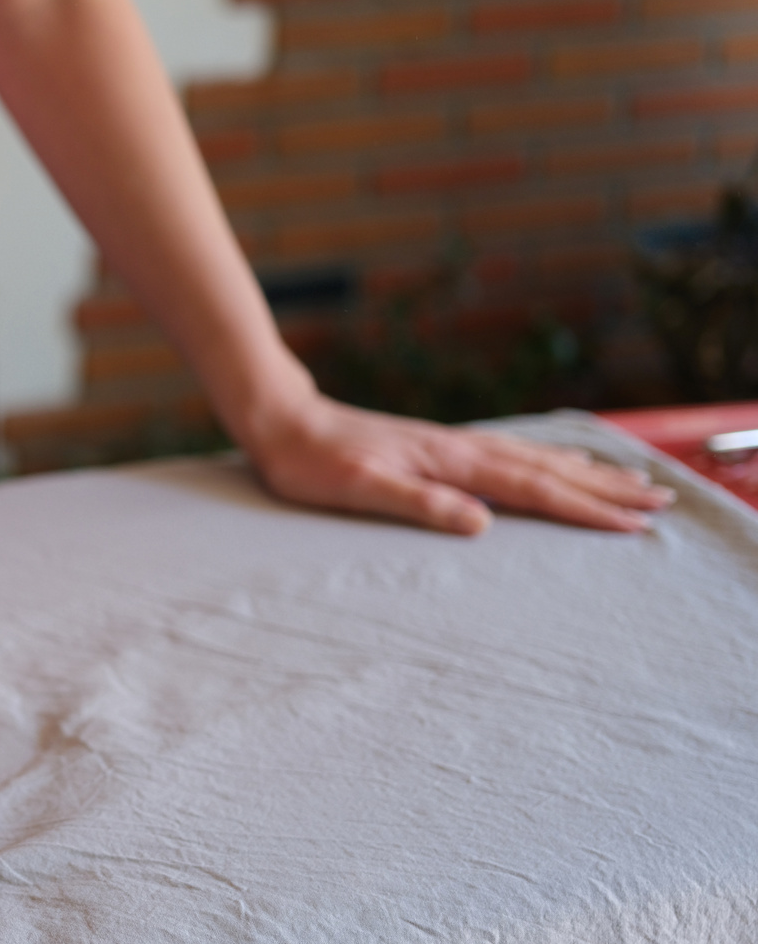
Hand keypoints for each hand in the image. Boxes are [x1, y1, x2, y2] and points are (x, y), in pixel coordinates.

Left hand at [243, 394, 674, 535]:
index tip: (634, 524)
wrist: (282, 420)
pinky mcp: (436, 448)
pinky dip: (545, 460)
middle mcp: (459, 449)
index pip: (532, 489)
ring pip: (534, 459)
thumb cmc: (312, 462)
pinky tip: (553, 463)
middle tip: (661, 500)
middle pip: (548, 470)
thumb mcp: (359, 489)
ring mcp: (450, 445)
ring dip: (583, 471)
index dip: (586, 508)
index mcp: (449, 462)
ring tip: (628, 479)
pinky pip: (510, 454)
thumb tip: (480, 523)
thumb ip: (418, 504)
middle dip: (605, 488)